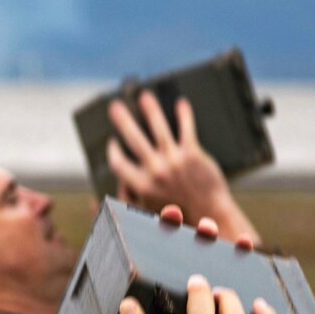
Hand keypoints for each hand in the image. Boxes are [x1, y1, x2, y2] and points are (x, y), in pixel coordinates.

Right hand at [107, 92, 261, 245]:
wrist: (210, 215)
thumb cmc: (179, 216)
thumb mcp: (145, 214)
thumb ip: (126, 201)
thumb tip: (104, 195)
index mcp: (141, 186)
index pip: (118, 163)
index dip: (113, 152)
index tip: (112, 142)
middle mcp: (156, 171)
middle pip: (134, 138)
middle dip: (122, 120)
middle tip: (115, 107)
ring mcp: (175, 161)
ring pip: (159, 128)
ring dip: (150, 110)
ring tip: (144, 97)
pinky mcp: (193, 154)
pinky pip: (186, 129)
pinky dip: (184, 114)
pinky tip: (181, 103)